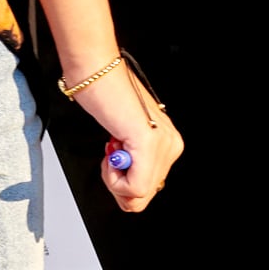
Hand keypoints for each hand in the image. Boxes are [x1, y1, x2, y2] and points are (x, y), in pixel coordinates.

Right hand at [66, 54, 178, 213]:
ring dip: (114, 180)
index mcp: (169, 143)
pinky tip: (112, 150)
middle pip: (144, 196)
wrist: (97, 73)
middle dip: (119, 185)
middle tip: (112, 157)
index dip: (123, 182)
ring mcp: (163, 145)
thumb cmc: (105, 97)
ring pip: (138, 197)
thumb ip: (133, 162)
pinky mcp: (149, 144)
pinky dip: (113, 178)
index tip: (115, 158)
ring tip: (113, 150)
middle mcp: (171, 145)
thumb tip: (129, 194)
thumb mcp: (124, 137)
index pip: (150, 187)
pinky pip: (133, 188)